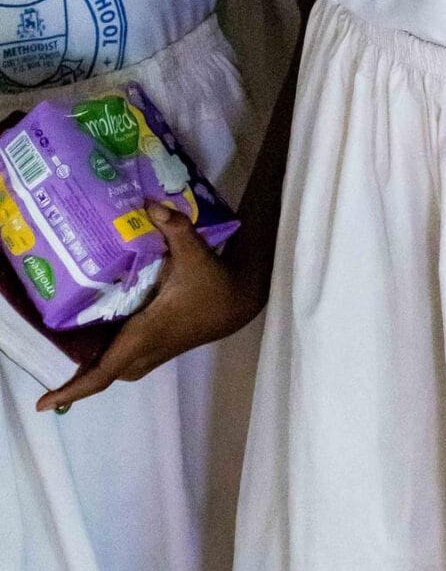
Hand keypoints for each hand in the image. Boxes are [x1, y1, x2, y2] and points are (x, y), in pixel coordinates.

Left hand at [40, 203, 263, 412]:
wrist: (239, 301)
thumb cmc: (214, 283)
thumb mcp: (195, 252)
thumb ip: (174, 228)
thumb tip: (150, 205)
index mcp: (146, 335)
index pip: (103, 371)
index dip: (73, 389)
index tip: (44, 403)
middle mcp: (146, 350)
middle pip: (104, 372)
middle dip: (78, 374)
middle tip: (54, 357)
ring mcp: (155, 351)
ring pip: (116, 367)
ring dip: (95, 363)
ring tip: (73, 343)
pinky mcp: (162, 346)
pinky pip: (126, 360)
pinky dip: (109, 355)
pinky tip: (103, 333)